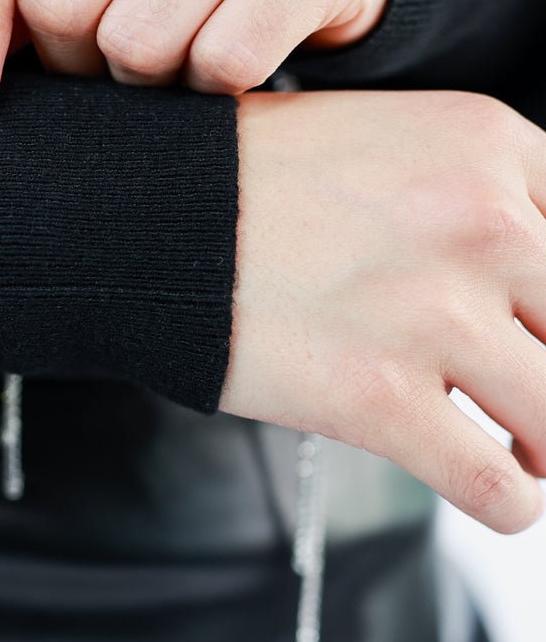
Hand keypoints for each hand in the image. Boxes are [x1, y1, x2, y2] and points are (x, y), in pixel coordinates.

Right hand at [227, 87, 545, 532]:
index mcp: (490, 143)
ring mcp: (436, 312)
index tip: (539, 325)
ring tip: (524, 450)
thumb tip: (535, 281)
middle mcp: (485, 221)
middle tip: (529, 391)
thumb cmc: (248, 177)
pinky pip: (500, 489)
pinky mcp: (380, 398)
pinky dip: (509, 503)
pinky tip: (487, 486)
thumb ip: (479, 190)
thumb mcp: (389, 138)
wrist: (135, 215)